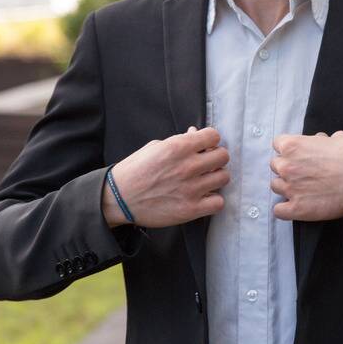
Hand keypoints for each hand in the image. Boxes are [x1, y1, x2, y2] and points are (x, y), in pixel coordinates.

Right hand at [104, 126, 229, 227]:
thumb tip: (195, 134)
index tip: (204, 146)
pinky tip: (203, 197)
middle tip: (206, 163)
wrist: (118, 198)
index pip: (214, 135)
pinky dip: (213, 200)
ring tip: (205, 180)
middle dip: (216, 158)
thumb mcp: (155, 147)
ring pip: (224, 178)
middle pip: (223, 156)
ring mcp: (191, 189)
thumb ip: (179, 140)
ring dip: (216, 178)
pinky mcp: (190, 209)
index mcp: (178, 147)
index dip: (210, 140)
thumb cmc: (135, 171)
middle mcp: (187, 166)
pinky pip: (218, 203)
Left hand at [269, 131, 342, 220]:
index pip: (278, 144)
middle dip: (287, 168)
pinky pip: (278, 211)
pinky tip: (295, 207)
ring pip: (275, 186)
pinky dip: (285, 209)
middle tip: (302, 172)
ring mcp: (290, 188)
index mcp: (293, 146)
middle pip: (275, 165)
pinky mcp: (296, 208)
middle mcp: (287, 166)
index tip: (298, 155)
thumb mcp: (338, 138)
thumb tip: (320, 141)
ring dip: (286, 187)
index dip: (289, 150)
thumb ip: (322, 140)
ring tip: (301, 190)